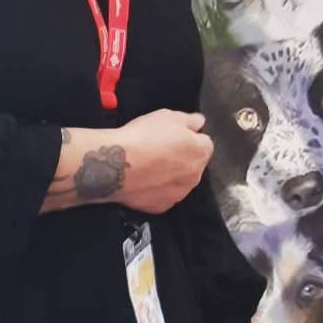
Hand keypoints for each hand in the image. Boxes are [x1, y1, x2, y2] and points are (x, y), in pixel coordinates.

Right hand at [42, 110, 213, 214]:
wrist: (117, 165)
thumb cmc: (144, 136)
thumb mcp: (167, 116)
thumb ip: (189, 120)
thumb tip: (199, 122)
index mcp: (200, 152)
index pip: (205, 143)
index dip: (189, 137)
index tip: (175, 135)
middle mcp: (195, 176)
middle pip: (194, 164)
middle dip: (182, 158)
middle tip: (160, 149)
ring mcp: (179, 194)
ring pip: (180, 182)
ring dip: (171, 175)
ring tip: (149, 165)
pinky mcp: (162, 206)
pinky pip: (163, 195)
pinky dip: (156, 189)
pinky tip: (143, 181)